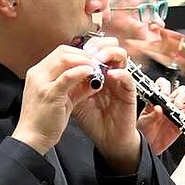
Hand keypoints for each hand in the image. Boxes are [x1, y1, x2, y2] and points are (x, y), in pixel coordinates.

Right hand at [11, 44, 106, 153]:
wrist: (31, 139)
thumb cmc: (44, 121)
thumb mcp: (62, 100)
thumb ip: (76, 88)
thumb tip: (94, 80)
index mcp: (38, 73)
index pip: (60, 52)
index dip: (79, 53)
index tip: (93, 59)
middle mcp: (37, 74)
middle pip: (63, 52)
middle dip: (84, 54)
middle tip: (98, 61)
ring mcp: (41, 83)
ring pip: (65, 59)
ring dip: (84, 60)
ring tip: (97, 67)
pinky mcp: (49, 94)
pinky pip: (68, 76)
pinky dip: (82, 72)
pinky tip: (92, 73)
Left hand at [71, 36, 141, 173]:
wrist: (106, 139)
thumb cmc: (92, 119)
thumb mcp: (74, 98)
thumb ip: (69, 83)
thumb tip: (55, 68)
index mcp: (96, 71)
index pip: (94, 48)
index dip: (85, 46)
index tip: (74, 50)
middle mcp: (109, 72)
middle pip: (109, 45)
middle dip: (98, 45)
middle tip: (87, 52)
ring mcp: (120, 80)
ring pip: (121, 55)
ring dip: (109, 54)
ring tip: (97, 60)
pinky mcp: (129, 92)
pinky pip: (128, 77)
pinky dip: (120, 73)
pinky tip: (110, 75)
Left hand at [137, 77, 184, 154]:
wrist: (148, 147)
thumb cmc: (143, 132)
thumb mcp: (144, 122)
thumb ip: (152, 115)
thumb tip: (158, 108)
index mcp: (157, 99)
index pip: (163, 85)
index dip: (165, 87)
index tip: (164, 95)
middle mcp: (168, 104)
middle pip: (180, 91)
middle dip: (179, 95)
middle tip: (174, 104)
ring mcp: (176, 113)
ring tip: (180, 110)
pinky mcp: (181, 123)